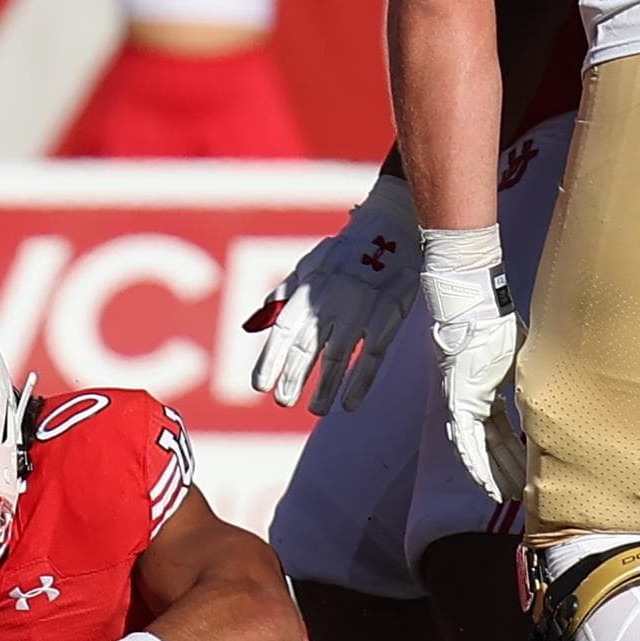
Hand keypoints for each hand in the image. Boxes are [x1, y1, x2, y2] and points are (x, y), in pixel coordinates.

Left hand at [247, 174, 420, 413]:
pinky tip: (349, 403)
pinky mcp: (387, 318)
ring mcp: (359, 312)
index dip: (270, 360)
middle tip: (283, 402)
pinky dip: (360, 382)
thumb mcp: (306, 269)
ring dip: (325, 388)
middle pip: (307, 348)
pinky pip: (372, 356)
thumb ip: (280, 300)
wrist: (390, 231)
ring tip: (315, 409)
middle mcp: (330, 303)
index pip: (282, 332)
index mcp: (307, 292)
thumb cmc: (342, 256)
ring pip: (338, 358)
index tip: (259, 386)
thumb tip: (249, 326)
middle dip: (293, 378)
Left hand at [421, 231, 524, 502]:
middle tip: (521, 497)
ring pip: (479, 448)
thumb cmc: (497, 324)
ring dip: (493, 473)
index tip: (527, 475)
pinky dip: (476, 460)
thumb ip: (533, 377)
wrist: (474, 305)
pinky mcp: (459, 399)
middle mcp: (472, 402)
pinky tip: (483, 481)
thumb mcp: (522, 357)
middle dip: (506, 472)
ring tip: (507, 496)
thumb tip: (561, 385)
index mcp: (487, 392)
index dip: (513, 455)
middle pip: (492, 446)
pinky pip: (468, 438)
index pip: (502, 432)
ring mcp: (463, 402)